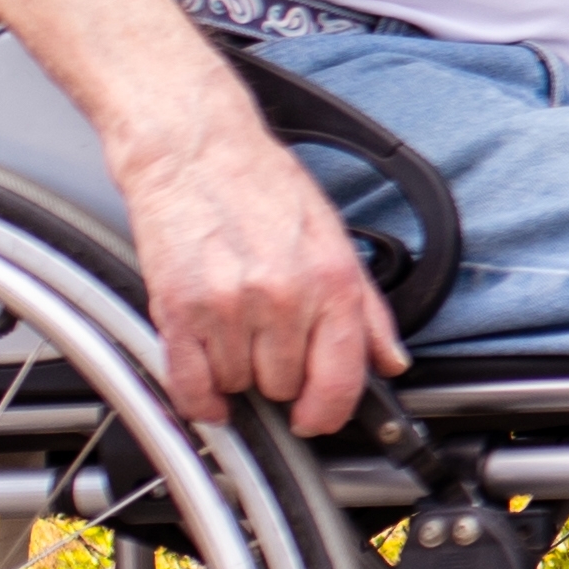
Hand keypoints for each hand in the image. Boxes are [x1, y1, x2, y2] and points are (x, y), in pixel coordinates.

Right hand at [117, 111, 411, 432]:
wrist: (196, 150)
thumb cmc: (263, 187)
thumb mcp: (335, 238)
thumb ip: (368, 310)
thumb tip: (390, 360)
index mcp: (331, 282)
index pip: (340, 381)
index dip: (328, 411)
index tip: (316, 417)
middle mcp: (284, 298)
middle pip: (285, 387)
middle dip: (279, 376)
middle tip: (268, 342)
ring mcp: (229, 307)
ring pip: (239, 386)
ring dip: (236, 374)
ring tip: (235, 331)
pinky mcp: (178, 310)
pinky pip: (190, 386)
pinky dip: (199, 396)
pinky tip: (206, 383)